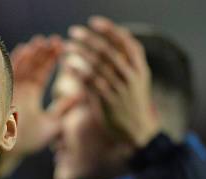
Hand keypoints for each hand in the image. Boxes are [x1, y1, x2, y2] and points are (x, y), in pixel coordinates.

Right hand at [0, 35, 80, 178]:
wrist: (9, 152)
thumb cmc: (29, 141)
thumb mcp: (52, 124)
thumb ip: (64, 109)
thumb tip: (81, 96)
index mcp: (31, 97)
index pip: (42, 74)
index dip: (50, 61)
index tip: (61, 48)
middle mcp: (20, 91)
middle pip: (31, 67)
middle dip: (42, 54)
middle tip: (54, 41)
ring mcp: (10, 91)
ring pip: (21, 67)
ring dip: (31, 54)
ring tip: (42, 42)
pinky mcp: (3, 93)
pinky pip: (8, 74)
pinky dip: (16, 62)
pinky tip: (26, 49)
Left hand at [65, 16, 159, 150]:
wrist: (137, 130)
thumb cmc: (133, 100)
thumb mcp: (139, 78)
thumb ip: (129, 59)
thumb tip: (117, 36)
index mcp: (140, 67)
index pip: (125, 42)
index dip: (109, 30)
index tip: (94, 22)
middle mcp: (131, 77)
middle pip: (107, 51)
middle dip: (88, 39)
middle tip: (73, 31)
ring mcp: (118, 90)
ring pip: (96, 66)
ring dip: (79, 53)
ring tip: (66, 46)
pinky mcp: (106, 103)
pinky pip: (89, 84)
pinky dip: (78, 72)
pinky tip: (68, 65)